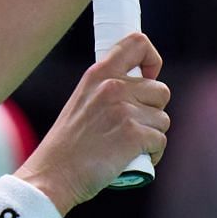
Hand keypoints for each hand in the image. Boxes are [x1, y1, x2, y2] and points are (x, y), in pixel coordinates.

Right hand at [20, 32, 169, 214]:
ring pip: (163, 119)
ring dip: (152, 135)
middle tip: (133, 127)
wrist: (53, 174)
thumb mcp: (81, 101)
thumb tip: (139, 89)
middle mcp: (113, 87)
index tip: (149, 76)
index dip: (152, 59)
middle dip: (153, 111)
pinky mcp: (133, 135)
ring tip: (130, 146)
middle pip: (161, 90)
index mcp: (98, 73)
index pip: (137, 42)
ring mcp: (124, 110)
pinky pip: (160, 141)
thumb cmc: (67, 145)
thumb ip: (106, 90)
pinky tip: (135, 159)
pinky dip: (153, 153)